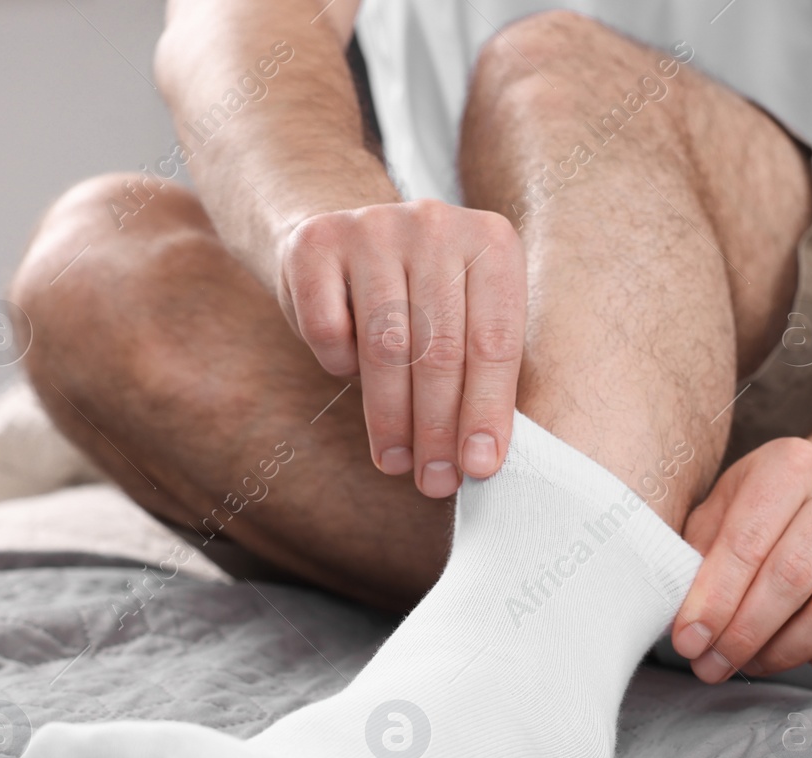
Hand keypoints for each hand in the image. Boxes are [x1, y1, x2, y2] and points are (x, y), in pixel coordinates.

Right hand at [277, 200, 526, 497]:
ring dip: (390, 418)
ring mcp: (375, 226)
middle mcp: (437, 224)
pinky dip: (339, 366)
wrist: (343, 238)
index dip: (486, 411)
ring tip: (395, 461)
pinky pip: (329, 329)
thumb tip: (480, 460)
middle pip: (440, 349)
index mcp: (492, 242)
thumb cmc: (423, 297)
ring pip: (385, 347)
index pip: (494, 342)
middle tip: (434, 480)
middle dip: (437, 428)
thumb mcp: (468, 316)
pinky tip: (349, 375)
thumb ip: (483, 372)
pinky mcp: (317, 241)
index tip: (480, 467)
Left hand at [670, 438, 811, 682]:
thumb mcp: (727, 505)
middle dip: (743, 636)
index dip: (713, 602)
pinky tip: (802, 654)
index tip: (688, 642)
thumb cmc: (773, 506)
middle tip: (712, 665)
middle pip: (791, 582)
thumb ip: (698, 551)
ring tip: (750, 661)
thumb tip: (681, 621)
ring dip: (783, 654)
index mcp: (791, 465)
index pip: (746, 544)